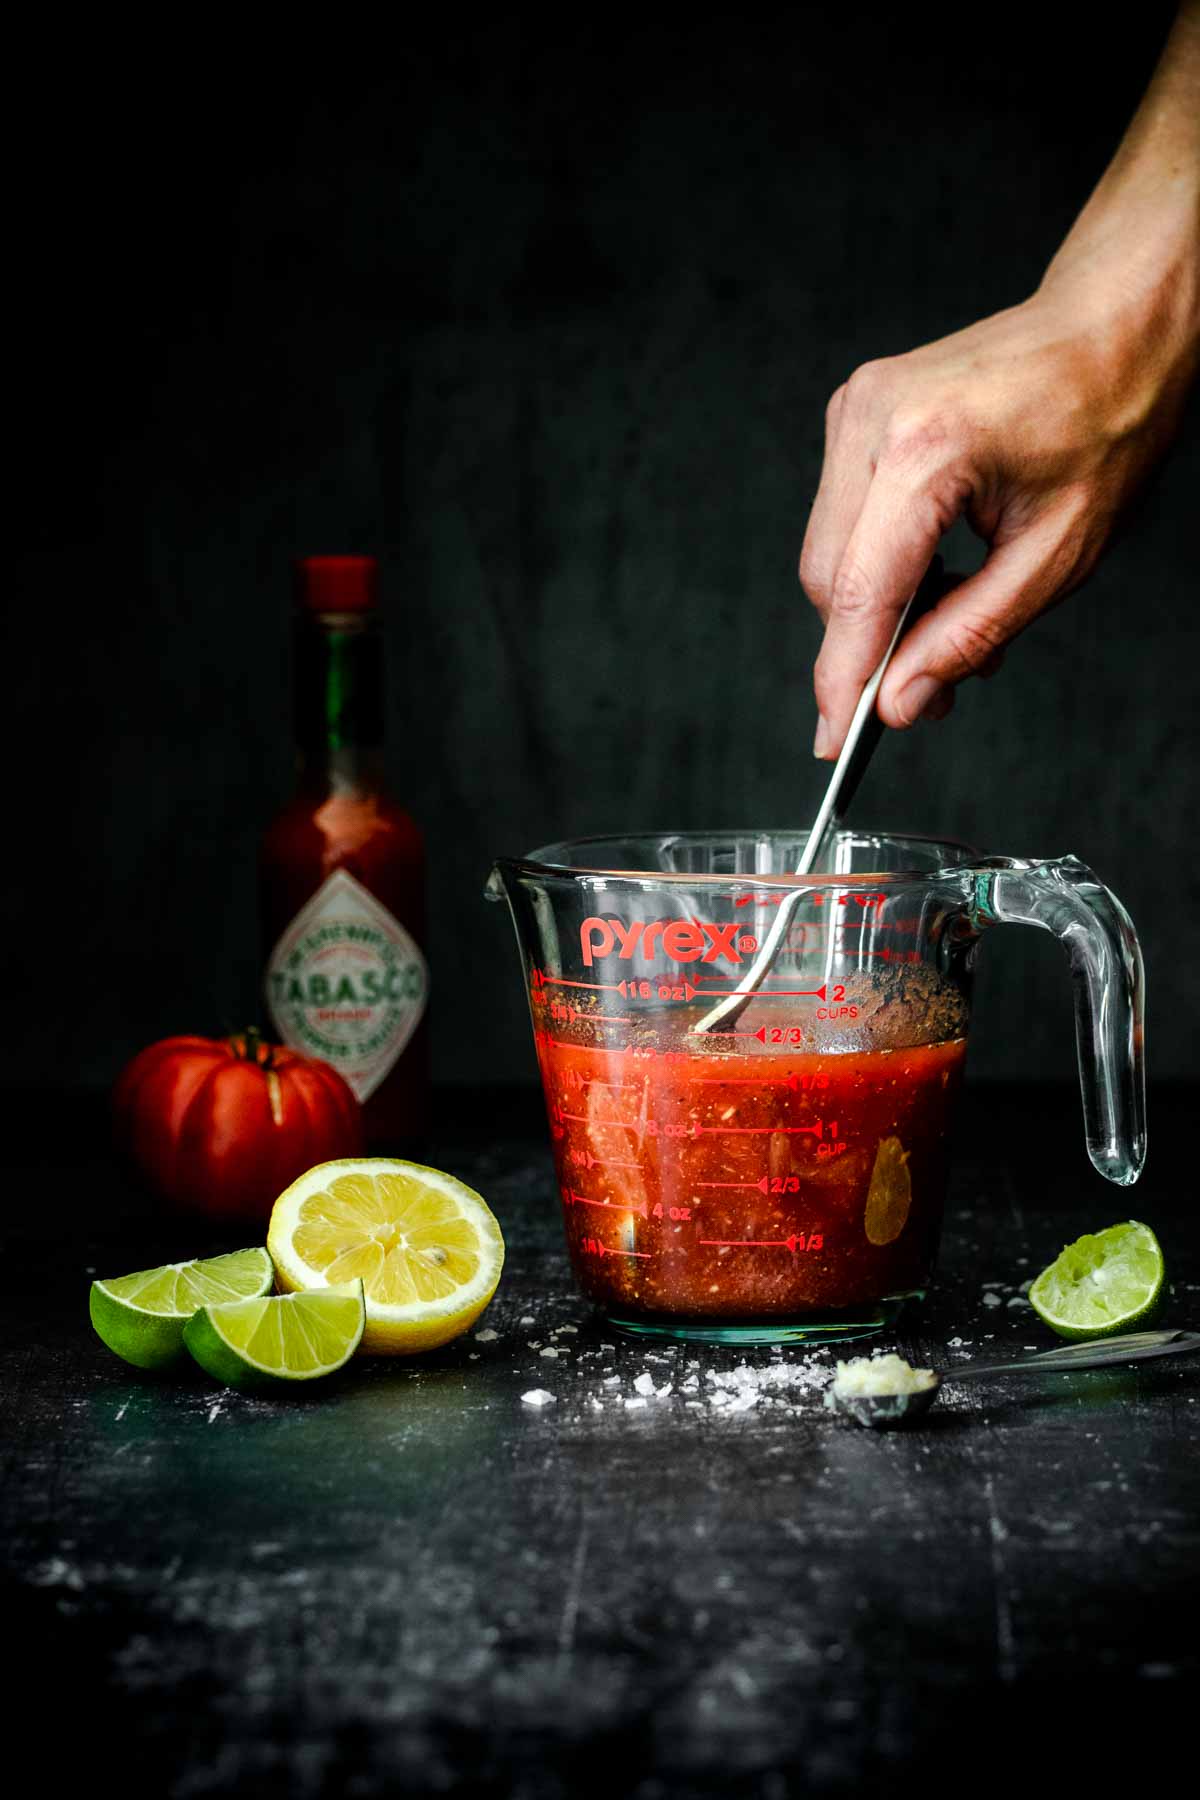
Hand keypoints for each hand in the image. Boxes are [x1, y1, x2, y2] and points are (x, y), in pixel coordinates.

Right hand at [801, 283, 1193, 758]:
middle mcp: (872, 418)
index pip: (857, 593)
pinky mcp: (854, 411)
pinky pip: (843, 518)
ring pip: (828, 554)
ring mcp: (855, 408)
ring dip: (878, 605)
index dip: (842, 679)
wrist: (1112, 324)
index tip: (832, 742)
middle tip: (929, 691)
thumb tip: (897, 701)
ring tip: (953, 614)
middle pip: (828, 580)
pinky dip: (880, 561)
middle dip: (868, 648)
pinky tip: (936, 568)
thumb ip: (969, 635)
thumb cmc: (1104, 421)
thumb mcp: (1057, 554)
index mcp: (925, 448)